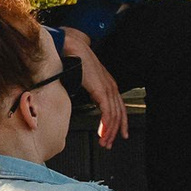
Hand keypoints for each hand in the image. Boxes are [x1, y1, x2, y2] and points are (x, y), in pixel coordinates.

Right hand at [61, 30, 128, 146]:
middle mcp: (112, 88)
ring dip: (109, 132)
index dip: (119, 123)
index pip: (118, 108)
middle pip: (119, 114)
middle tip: (108, 143)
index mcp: (109, 85)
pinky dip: (106, 125)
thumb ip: (88, 91)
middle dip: (114, 131)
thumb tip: (84, 101)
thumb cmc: (75, 61)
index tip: (116, 134)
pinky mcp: (102, 90)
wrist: (71, 48)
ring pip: (114, 116)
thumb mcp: (85, 80)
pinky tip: (102, 133)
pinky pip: (108, 112)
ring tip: (104, 142)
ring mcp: (108, 89)